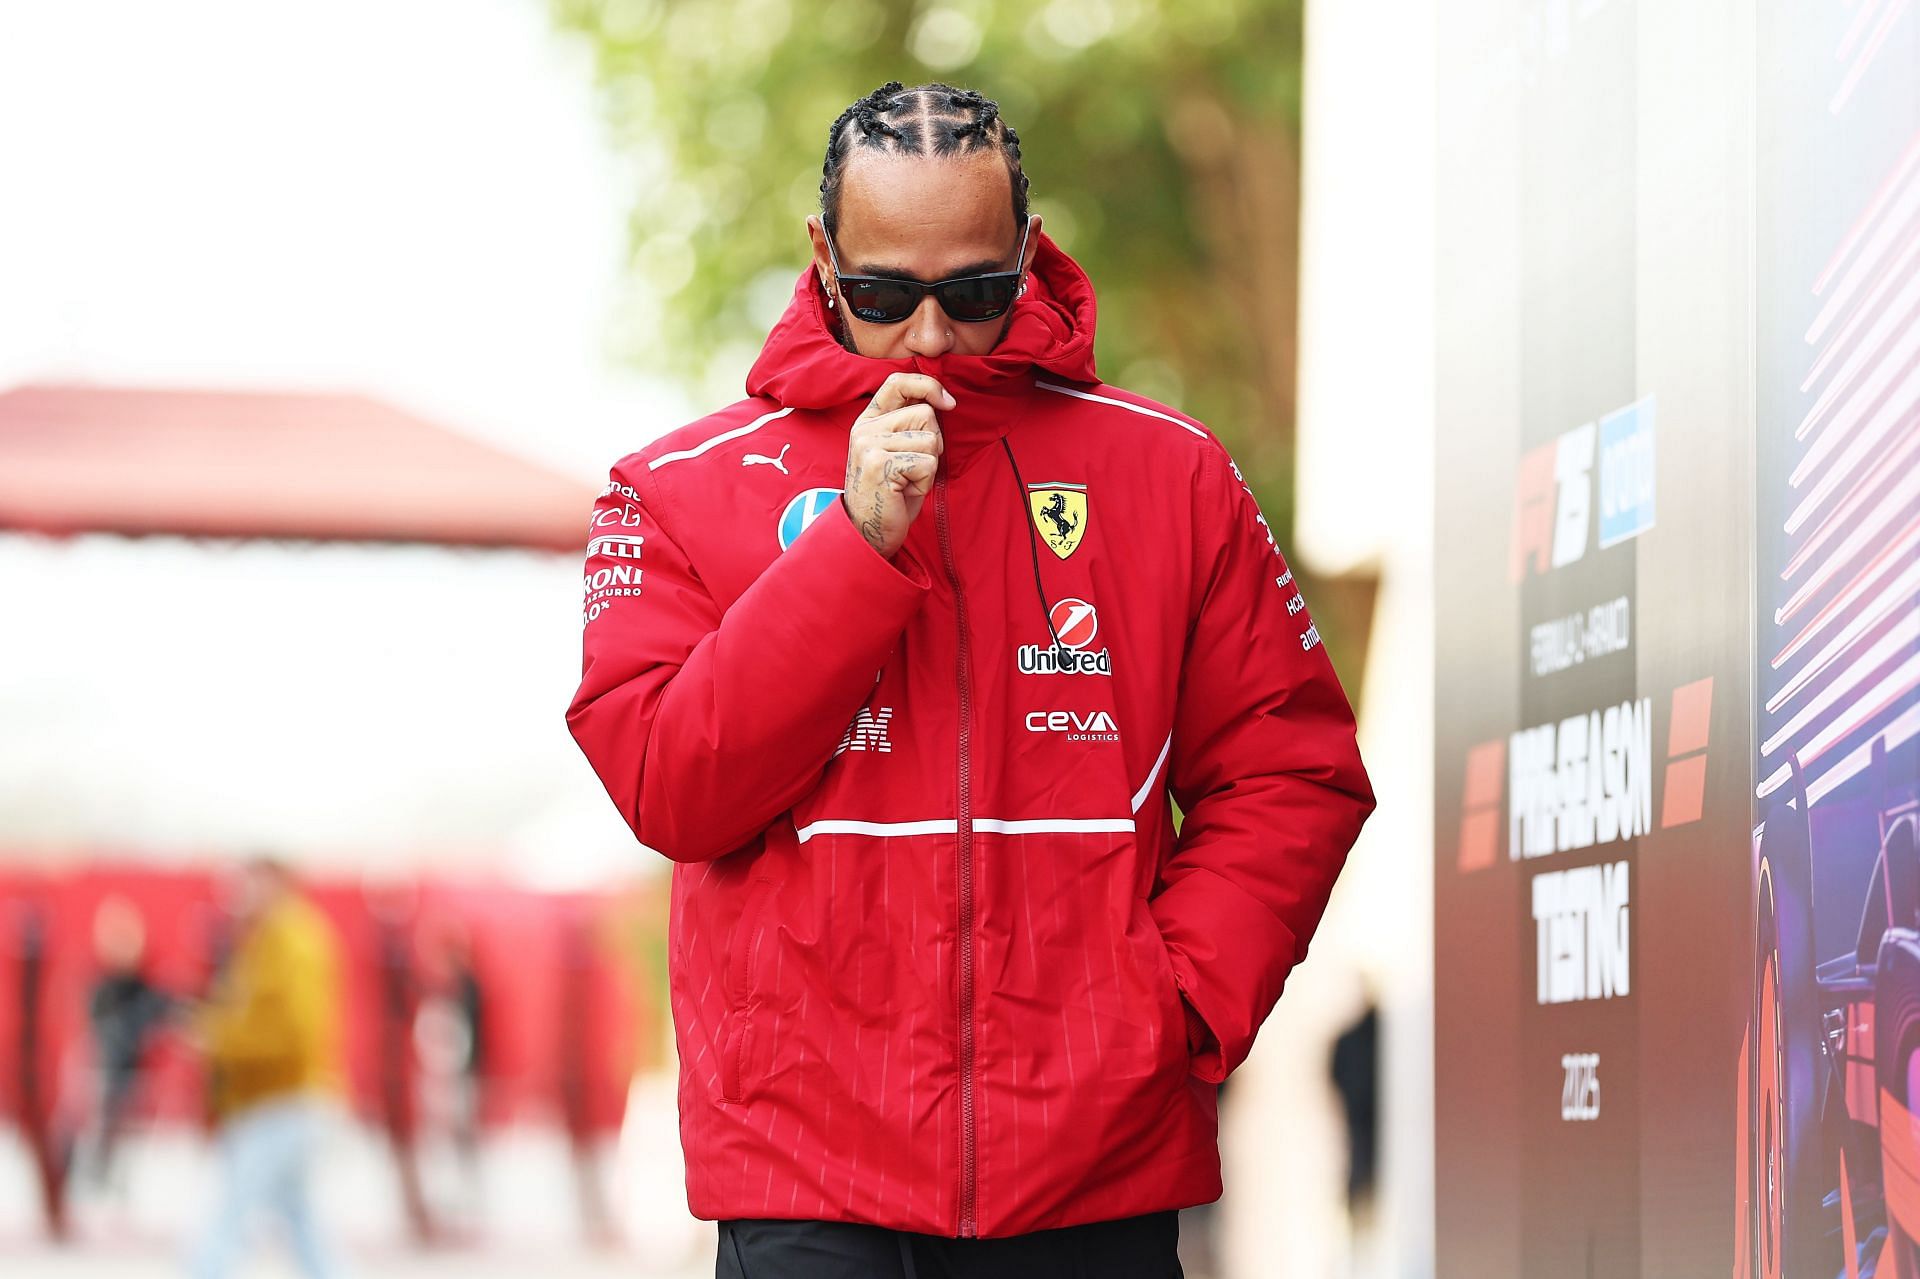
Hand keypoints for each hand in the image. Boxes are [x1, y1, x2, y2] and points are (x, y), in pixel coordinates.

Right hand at [842, 373, 951, 557]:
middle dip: (933, 443)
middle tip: (913, 468)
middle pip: (925, 414)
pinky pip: (927, 463)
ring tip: (907, 481)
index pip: (897, 382)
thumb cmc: (891, 493)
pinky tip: (906, 492)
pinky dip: (925, 482)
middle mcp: (865, 428)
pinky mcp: (880, 464)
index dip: (927, 385)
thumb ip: (909, 424)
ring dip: (929, 466)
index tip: (948, 402)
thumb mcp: (897, 451)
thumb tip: (945, 401)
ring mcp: (870, 445)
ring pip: (930, 440)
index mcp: (868, 420)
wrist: (868, 531)